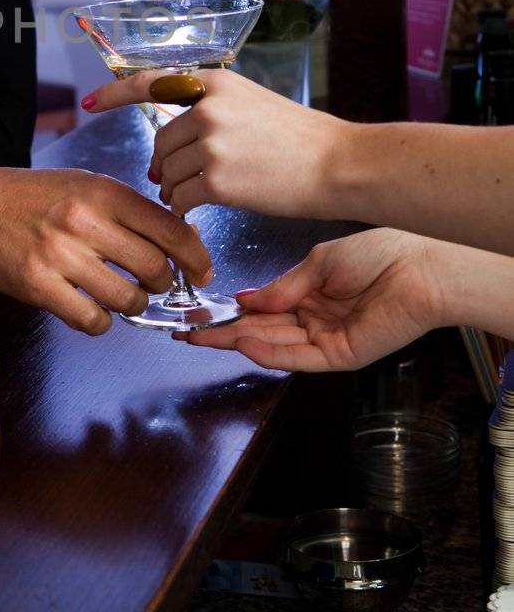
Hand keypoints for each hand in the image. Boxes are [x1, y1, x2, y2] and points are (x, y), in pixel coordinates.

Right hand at [0, 159, 212, 335]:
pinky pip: (92, 319)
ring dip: (134, 303)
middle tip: (156, 282)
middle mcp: (84, 222)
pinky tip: (92, 307)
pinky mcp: (38, 286)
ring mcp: (60, 256)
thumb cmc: (28, 195)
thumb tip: (177, 238)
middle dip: (164, 282)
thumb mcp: (82, 184)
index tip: (201, 269)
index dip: (195, 255)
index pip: (170, 229)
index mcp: (101, 192)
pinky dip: (101, 321)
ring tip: (122, 294)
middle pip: (155, 267)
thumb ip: (126, 208)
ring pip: (128, 298)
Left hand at [82, 67, 344, 218]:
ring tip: (199, 192)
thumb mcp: (254, 104)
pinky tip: (200, 209)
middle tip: (172, 178)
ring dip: (176, 188)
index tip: (91, 102)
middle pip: (162, 141)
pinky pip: (180, 198)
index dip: (116, 93)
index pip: (151, 81)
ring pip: (169, 172)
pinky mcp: (218, 180)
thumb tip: (176, 137)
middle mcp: (209, 108)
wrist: (339, 165)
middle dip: (164, 163)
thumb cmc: (303, 139)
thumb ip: (214, 110)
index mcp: (217, 82)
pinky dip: (184, 208)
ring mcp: (212, 144)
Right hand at [176, 229, 447, 371]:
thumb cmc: (380, 253)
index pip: (264, 308)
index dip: (233, 311)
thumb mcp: (319, 262)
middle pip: (263, 330)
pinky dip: (270, 353)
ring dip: (239, 343)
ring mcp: (327, 339)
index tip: (202, 311)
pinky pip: (298, 358)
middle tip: (190, 332)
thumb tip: (246, 300)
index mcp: (312, 293)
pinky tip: (244, 342)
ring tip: (205, 337)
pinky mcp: (340, 356)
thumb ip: (283, 287)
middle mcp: (316, 319)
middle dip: (225, 331)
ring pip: (275, 345)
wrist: (420, 267)